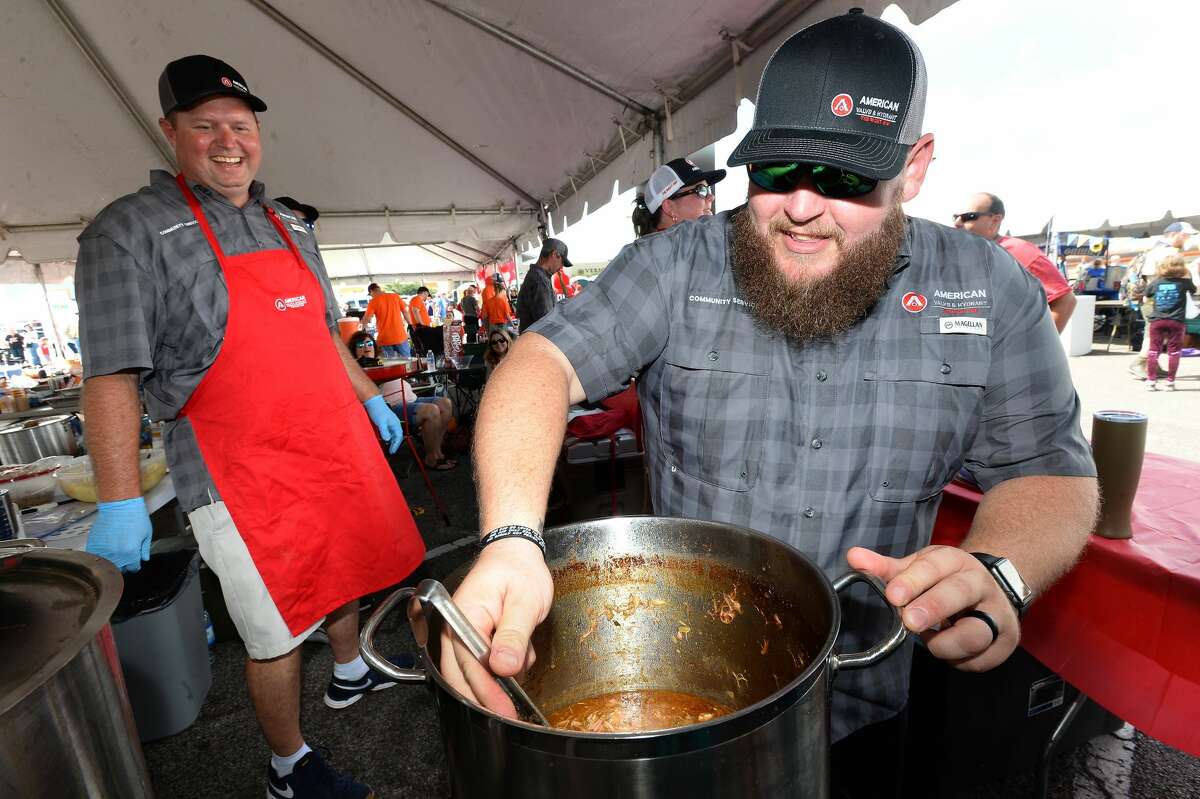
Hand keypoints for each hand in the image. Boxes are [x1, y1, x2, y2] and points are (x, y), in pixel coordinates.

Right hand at [85, 496, 151, 571]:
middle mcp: (117, 555)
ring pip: (106, 565)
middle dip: (123, 565)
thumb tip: (144, 559)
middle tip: (124, 558)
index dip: (134, 565)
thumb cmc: (135, 516)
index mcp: (131, 554)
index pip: (133, 568)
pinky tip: (104, 551)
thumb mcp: (146, 533)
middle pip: (119, 569)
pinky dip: (99, 556)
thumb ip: (145, 549)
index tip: (133, 562)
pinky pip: (95, 557)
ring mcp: (103, 551)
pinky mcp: (93, 545)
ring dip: (110, 562)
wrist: (119, 504)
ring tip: (114, 554)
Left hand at [363, 394, 403, 453]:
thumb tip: (388, 440)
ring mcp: (390, 423)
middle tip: (390, 451)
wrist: (373, 402)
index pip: (399, 437)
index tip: (392, 451)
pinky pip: (389, 432)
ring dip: (391, 441)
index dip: (396, 445)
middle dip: (394, 444)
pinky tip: (383, 439)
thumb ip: (384, 431)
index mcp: (396, 424)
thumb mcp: (381, 422)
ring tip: (388, 447)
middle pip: (397, 436)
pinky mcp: (385, 422)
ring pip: (393, 434)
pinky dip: (387, 437)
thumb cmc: (377, 410)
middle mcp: (394, 424)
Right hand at [440, 538, 553, 716]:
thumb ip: (513, 635)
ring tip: (525, 657)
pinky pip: (482, 666)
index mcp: (463, 616)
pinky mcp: (473, 641)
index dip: (486, 691)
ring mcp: (462, 635)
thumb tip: (503, 667)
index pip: (468, 663)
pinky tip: (521, 653)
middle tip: (512, 714)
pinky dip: (503, 669)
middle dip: (487, 698)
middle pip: (461, 676)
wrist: (515, 554)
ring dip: (498, 681)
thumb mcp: (524, 601)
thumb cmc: (518, 571)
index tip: (504, 710)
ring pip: (472, 675)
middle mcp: (455, 629)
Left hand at [847, 545, 1018, 671]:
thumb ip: (886, 569)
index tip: (893, 595)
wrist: (994, 589)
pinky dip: (960, 660)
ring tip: (931, 640)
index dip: (913, 580)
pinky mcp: (1005, 641)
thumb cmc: (946, 580)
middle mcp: (979, 584)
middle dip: (933, 607)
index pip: (933, 567)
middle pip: (957, 593)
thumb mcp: (918, 569)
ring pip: (975, 632)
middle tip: (910, 621)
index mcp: (954, 562)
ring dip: (946, 643)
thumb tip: (853, 557)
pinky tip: (951, 649)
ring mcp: (996, 613)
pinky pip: (980, 659)